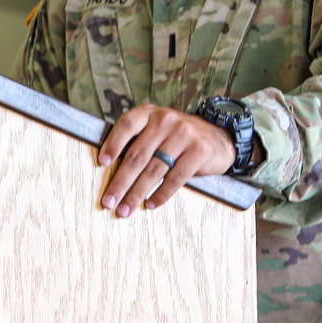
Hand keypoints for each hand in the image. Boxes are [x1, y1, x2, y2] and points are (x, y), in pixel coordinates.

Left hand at [98, 103, 236, 214]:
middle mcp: (166, 120)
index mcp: (151, 113)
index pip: (127, 125)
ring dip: (136, 194)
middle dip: (120, 183)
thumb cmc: (178, 138)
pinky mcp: (199, 151)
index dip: (113, 144)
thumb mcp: (158, 129)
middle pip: (137, 156)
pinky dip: (161, 195)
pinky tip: (149, 204)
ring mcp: (184, 134)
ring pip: (154, 170)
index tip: (102, 163)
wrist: (219, 138)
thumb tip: (109, 167)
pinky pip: (175, 178)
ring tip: (124, 210)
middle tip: (108, 201)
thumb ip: (138, 139)